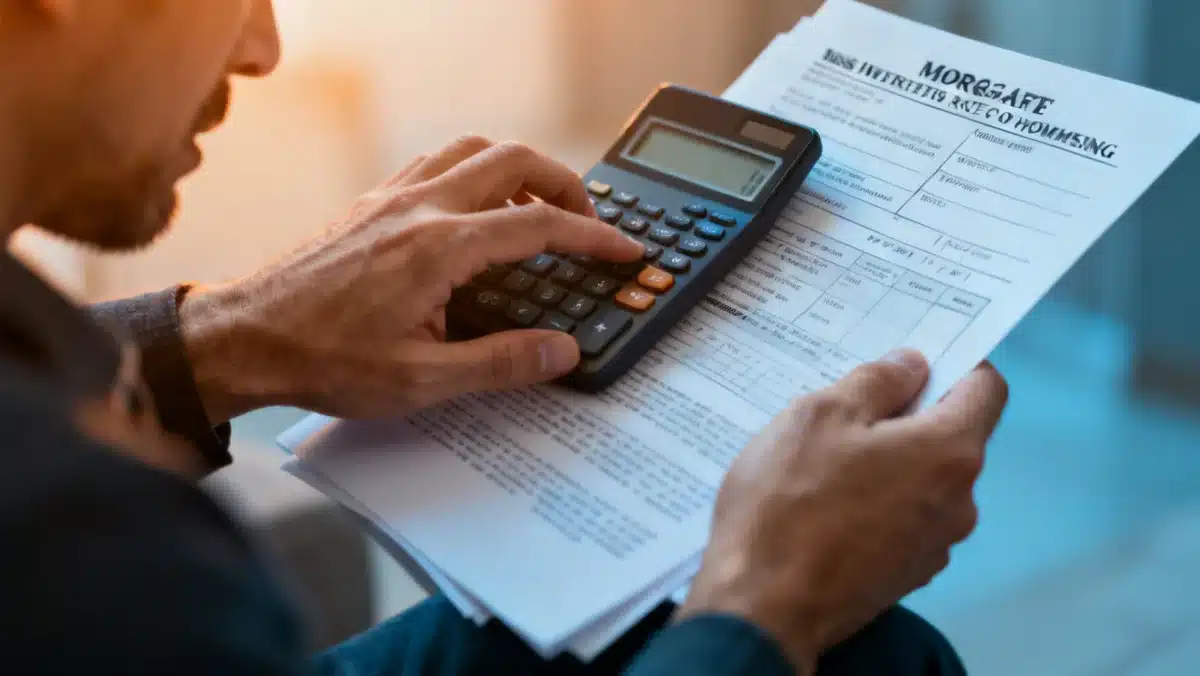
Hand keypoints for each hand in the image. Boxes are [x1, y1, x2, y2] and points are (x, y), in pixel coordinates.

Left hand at [179, 136, 642, 421]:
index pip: (539, 225)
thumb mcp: (422, 381)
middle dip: (565, 182)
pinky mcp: (370, 204)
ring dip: (518, 168)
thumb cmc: (322, 360)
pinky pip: (436, 163)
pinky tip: (475, 209)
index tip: (624, 248)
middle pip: (513, 161)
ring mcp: (391, 198)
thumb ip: (501, 363)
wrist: (245, 338)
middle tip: (588, 217)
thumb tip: (562, 351)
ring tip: (539, 206)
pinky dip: (474, 171)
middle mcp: (419, 208)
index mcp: (440, 247)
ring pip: (472, 150)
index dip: (594, 235)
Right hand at [678, 351, 1007, 672]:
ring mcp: (935, 546)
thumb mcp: (820, 414)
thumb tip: (912, 365)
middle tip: (842, 414)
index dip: (955, 365)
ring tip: (821, 465)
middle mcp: (959, 501)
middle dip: (905, 418)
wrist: (763, 606)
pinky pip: (901, 521)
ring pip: (921, 482)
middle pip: (950, 438)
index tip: (910, 363)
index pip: (987, 389)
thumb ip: (875, 381)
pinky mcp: (905, 576)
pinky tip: (822, 508)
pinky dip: (874, 506)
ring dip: (886, 464)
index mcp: (949, 452)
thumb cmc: (790, 501)